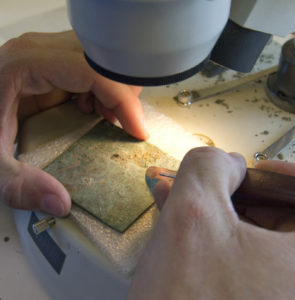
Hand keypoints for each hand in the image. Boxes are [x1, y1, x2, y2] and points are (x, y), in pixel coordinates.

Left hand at [0, 31, 147, 215]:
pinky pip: (91, 70)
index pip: (93, 70)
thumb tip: (61, 203)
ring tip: (104, 119)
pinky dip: (102, 91)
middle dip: (121, 93)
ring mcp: (47, 56)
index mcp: (26, 64)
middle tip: (117, 125)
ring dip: (113, 92)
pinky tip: (91, 111)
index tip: (137, 131)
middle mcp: (40, 51)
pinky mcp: (52, 68)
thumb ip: (19, 184)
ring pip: (101, 61)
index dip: (123, 100)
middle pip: (103, 59)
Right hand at [129, 147, 294, 298]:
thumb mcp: (191, 217)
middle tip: (208, 188)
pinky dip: (220, 246)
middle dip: (240, 197)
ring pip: (261, 243)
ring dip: (222, 218)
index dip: (283, 176)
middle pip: (286, 220)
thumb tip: (225, 161)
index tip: (249, 170)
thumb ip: (207, 168)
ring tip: (184, 205)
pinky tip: (190, 237)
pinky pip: (247, 267)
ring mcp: (284, 295)